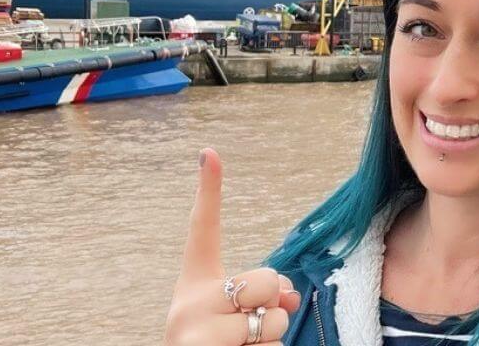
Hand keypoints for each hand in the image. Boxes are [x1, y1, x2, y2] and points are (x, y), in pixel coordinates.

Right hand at [165, 148, 301, 344]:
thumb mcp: (234, 319)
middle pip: (265, 279)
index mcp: (194, 286)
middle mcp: (188, 305)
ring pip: (272, 324)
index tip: (211, 151)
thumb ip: (262, 297)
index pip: (203, 231)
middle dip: (273, 303)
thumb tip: (290, 297)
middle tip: (250, 324)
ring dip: (271, 341)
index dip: (209, 191)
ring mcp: (194, 336)